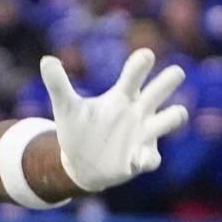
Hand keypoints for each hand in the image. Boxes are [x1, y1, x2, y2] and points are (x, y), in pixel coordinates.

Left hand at [41, 48, 188, 192]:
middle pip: (162, 89)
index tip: (145, 55)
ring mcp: (144, 135)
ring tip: (174, 113)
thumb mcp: (66, 108)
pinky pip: (153, 158)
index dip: (142, 63)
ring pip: (172, 118)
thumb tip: (46, 60)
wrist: (80, 165)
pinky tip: (136, 159)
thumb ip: (58, 85)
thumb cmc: (78, 131)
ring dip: (173, 116)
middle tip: (176, 72)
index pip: (136, 74)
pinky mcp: (141, 158)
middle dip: (170, 80)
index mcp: (122, 96)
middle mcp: (138, 111)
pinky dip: (147, 158)